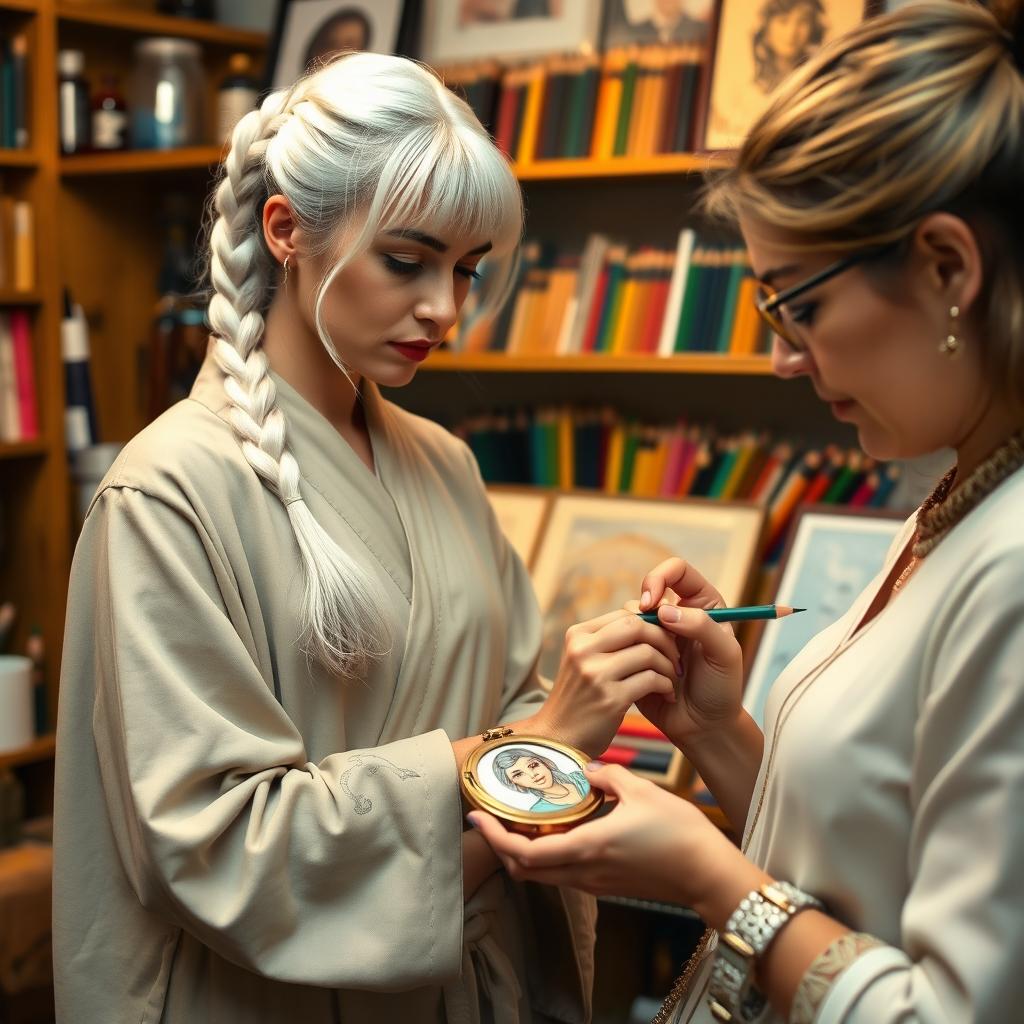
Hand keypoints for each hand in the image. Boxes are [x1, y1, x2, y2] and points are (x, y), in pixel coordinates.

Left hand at [468, 763, 757, 915]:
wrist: (708, 873)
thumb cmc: (679, 832)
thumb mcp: (641, 791)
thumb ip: (607, 776)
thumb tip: (587, 768)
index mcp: (585, 848)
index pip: (523, 854)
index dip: (495, 839)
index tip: (478, 818)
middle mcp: (584, 872)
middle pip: (525, 871)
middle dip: (502, 847)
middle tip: (492, 818)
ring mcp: (595, 884)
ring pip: (543, 876)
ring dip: (524, 853)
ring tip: (519, 821)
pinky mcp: (608, 886)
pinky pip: (564, 875)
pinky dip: (548, 856)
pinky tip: (556, 831)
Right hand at [531, 610, 680, 757]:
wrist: (559, 739)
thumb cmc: (581, 697)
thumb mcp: (585, 660)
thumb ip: (610, 640)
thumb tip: (649, 617)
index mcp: (578, 635)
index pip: (624, 613)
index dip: (652, 623)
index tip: (665, 639)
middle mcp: (583, 650)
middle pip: (637, 626)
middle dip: (664, 638)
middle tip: (675, 656)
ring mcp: (595, 674)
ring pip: (647, 652)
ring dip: (668, 665)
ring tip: (673, 678)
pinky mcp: (610, 699)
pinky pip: (651, 680)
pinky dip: (666, 686)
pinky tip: (668, 695)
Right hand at [634, 558, 744, 745]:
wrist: (705, 728)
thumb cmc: (721, 690)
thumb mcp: (723, 655)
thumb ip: (701, 626)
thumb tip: (662, 610)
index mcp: (700, 603)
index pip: (674, 570)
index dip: (658, 579)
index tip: (651, 603)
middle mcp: (676, 614)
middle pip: (647, 595)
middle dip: (653, 624)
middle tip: (668, 650)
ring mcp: (654, 637)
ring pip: (632, 622)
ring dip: (652, 650)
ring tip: (674, 674)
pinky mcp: (636, 659)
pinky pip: (626, 651)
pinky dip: (643, 667)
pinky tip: (664, 688)